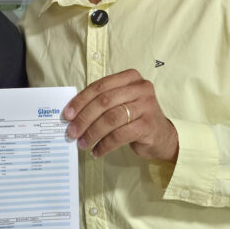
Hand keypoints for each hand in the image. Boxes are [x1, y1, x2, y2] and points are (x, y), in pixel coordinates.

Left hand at [63, 69, 177, 161]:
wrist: (162, 136)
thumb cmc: (135, 117)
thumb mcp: (120, 103)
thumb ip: (101, 102)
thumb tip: (71, 115)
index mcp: (130, 77)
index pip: (100, 86)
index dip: (81, 100)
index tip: (67, 114)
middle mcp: (140, 88)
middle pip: (104, 102)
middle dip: (84, 118)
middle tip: (72, 132)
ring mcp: (147, 106)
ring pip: (111, 119)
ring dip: (93, 133)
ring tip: (82, 144)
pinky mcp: (148, 125)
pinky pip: (120, 135)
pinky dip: (105, 145)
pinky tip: (97, 151)